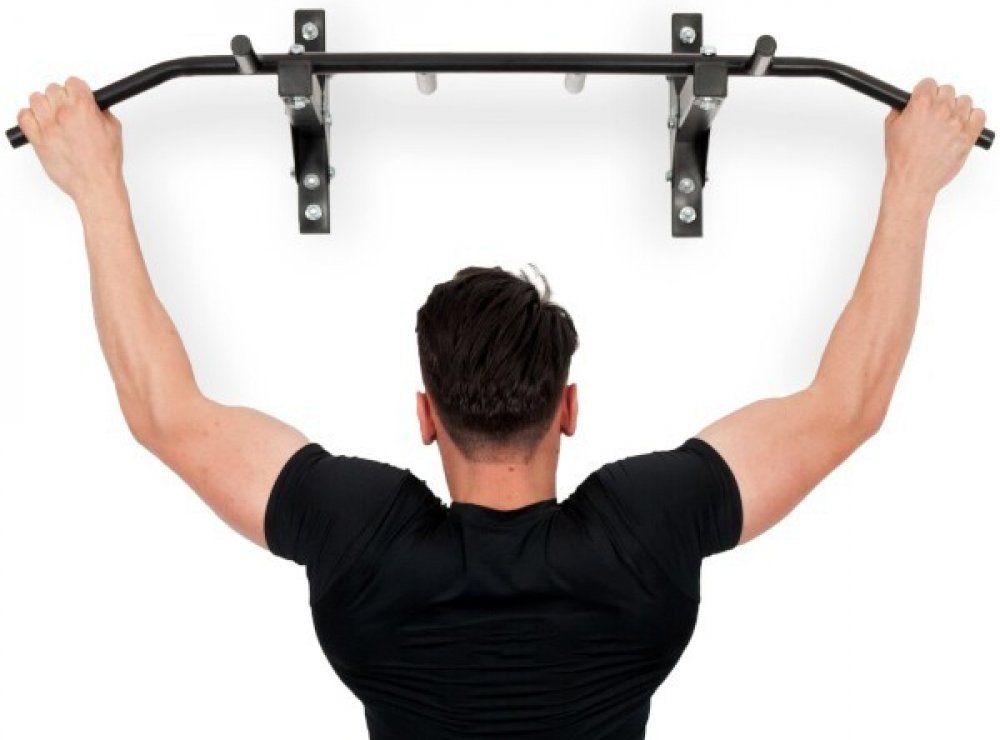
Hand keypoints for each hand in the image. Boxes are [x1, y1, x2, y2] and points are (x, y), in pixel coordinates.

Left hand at [17, 77, 123, 202]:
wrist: (95, 184)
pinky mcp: (37, 140)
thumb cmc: (105, 162)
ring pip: (36, 99)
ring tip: (53, 117)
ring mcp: (48, 126)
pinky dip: (29, 117)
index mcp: (83, 108)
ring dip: (44, 105)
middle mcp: (63, 114)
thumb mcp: (113, 130)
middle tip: (68, 110)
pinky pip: (24, 117)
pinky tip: (40, 123)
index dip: (77, 90)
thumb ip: (102, 113)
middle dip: (61, 98)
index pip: (73, 82)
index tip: (78, 96)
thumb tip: (94, 106)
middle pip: (53, 89)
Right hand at [884, 78, 986, 197]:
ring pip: (965, 101)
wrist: (912, 180)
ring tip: (948, 122)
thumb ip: (899, 111)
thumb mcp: (891, 129)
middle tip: (934, 114)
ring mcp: (957, 122)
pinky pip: (979, 115)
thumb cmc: (902, 159)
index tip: (925, 98)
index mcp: (921, 105)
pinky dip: (972, 118)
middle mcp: (941, 110)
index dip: (925, 92)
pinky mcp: (969, 135)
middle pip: (948, 90)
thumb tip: (905, 106)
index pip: (929, 83)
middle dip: (940, 100)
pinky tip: (962, 125)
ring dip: (957, 109)